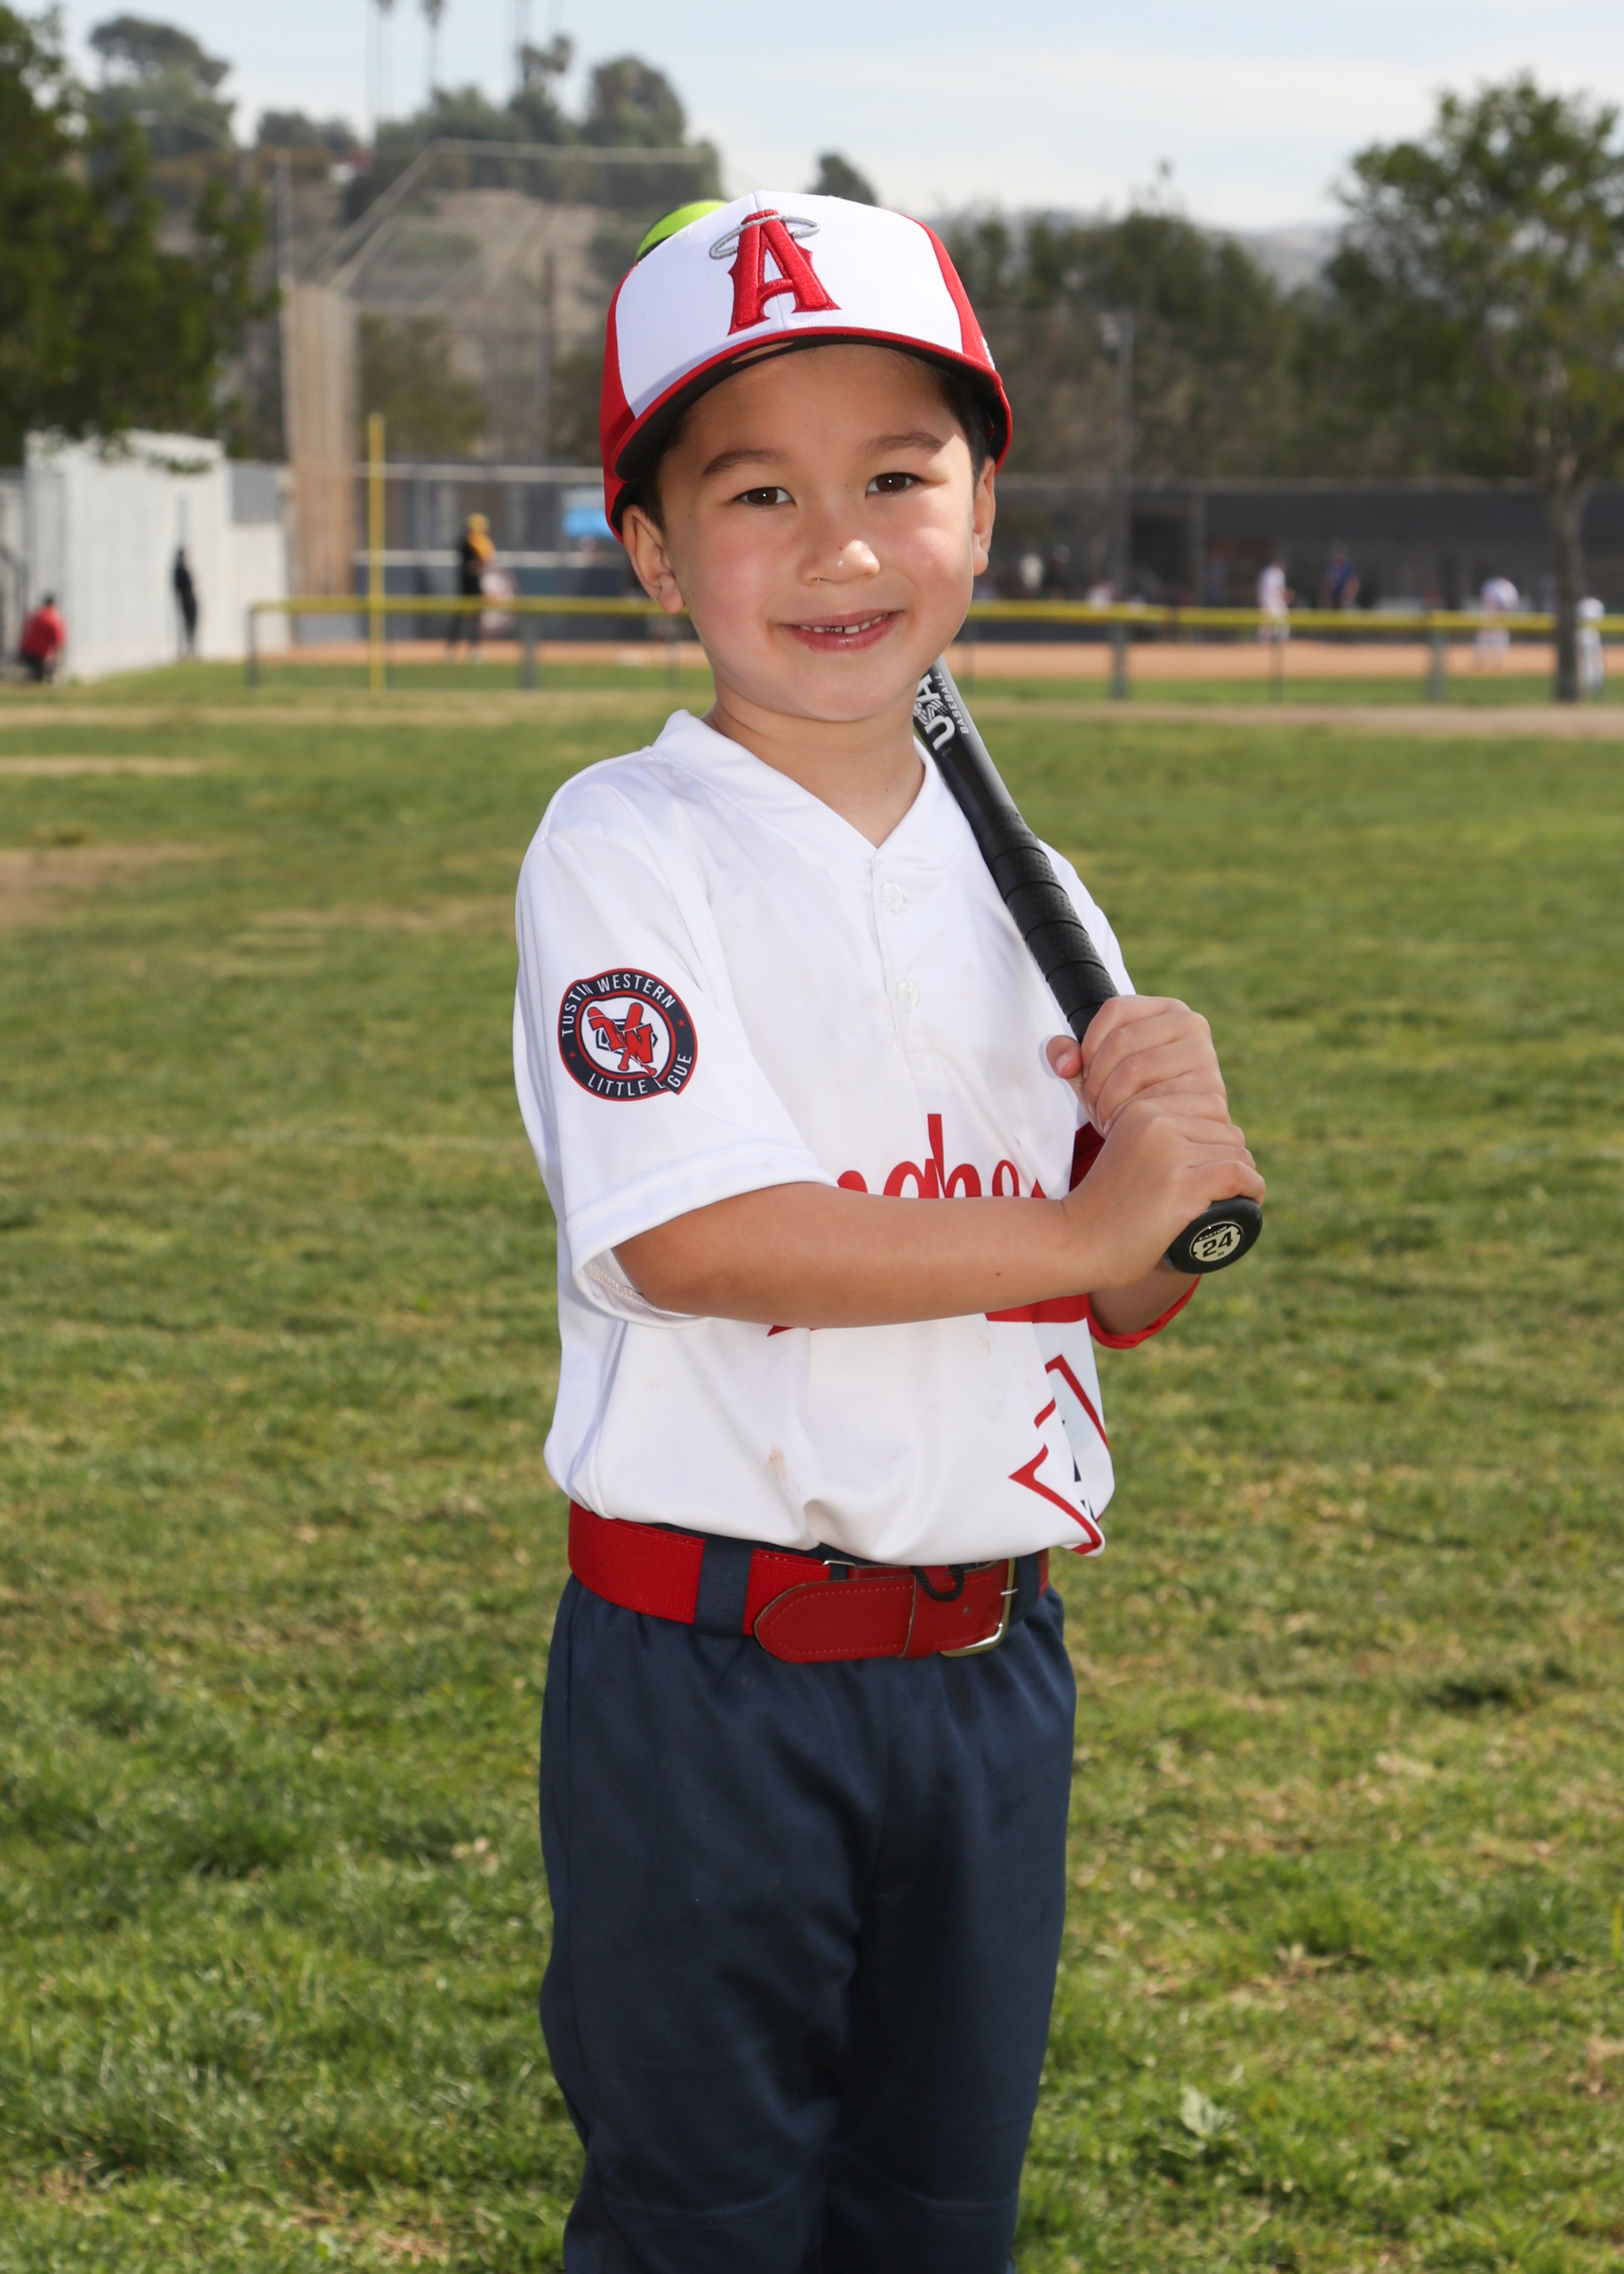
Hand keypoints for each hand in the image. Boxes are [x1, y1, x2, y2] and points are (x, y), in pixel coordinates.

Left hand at [1046, 996, 1229, 1133]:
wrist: (1176, 1136)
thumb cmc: (1134, 1098)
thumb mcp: (1098, 1073)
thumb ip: (1070, 1057)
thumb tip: (1063, 1061)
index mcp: (1165, 1010)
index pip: (1115, 1009)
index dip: (1089, 1043)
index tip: (1084, 1072)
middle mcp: (1191, 1024)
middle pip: (1121, 1040)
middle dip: (1096, 1080)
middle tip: (1094, 1106)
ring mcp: (1204, 1056)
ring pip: (1134, 1069)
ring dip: (1110, 1101)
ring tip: (1107, 1118)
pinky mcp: (1210, 1090)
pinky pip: (1155, 1098)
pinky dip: (1131, 1117)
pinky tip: (1128, 1127)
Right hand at [1048, 1000, 1262, 1288]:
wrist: (1079, 1242)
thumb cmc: (1107, 1204)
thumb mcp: (1128, 1149)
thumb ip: (1155, 1133)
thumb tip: (1210, 1128)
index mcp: (1142, 1109)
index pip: (1210, 1106)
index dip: (1220, 1138)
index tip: (1214, 1166)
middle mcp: (1156, 1122)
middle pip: (1227, 1131)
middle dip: (1232, 1159)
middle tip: (1222, 1190)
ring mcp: (1169, 1153)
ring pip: (1236, 1153)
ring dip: (1244, 1177)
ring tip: (1232, 1198)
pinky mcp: (1181, 1186)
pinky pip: (1238, 1175)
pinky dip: (1252, 1187)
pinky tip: (1251, 1199)